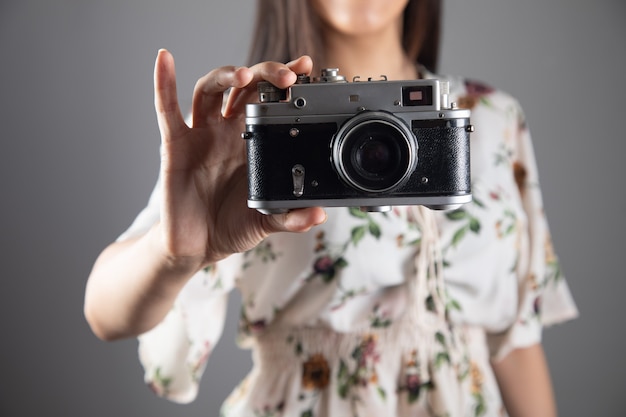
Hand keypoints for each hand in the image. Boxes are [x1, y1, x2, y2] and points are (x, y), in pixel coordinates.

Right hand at [153, 49, 325, 269]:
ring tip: (244, 75)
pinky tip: (165, 60)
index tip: (305, 67)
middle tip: (286, 76)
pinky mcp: (175, 145)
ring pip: (211, 90)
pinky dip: (163, 83)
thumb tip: (318, 215)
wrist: (198, 246)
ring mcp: (201, 134)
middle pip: (244, 86)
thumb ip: (290, 217)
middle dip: (264, 74)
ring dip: (226, 76)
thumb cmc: (231, 226)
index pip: (269, 100)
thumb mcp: (266, 221)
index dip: (284, 81)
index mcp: (253, 141)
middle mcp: (228, 131)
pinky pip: (166, 110)